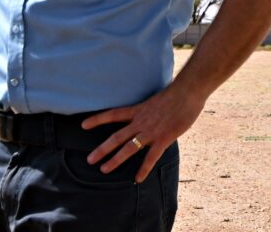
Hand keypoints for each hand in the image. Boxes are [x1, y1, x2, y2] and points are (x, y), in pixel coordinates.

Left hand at [82, 85, 205, 182]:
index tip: (83, 125)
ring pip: (129, 148)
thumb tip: (148, 115)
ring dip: (115, 160)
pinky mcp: (163, 138)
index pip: (113, 114)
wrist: (187, 92)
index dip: (97, 119)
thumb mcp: (156, 99)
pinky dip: (143, 169)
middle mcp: (141, 121)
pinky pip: (151, 157)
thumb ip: (149, 111)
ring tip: (104, 170)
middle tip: (89, 160)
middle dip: (102, 149)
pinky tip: (137, 179)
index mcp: (138, 110)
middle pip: (116, 137)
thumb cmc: (176, 94)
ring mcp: (151, 131)